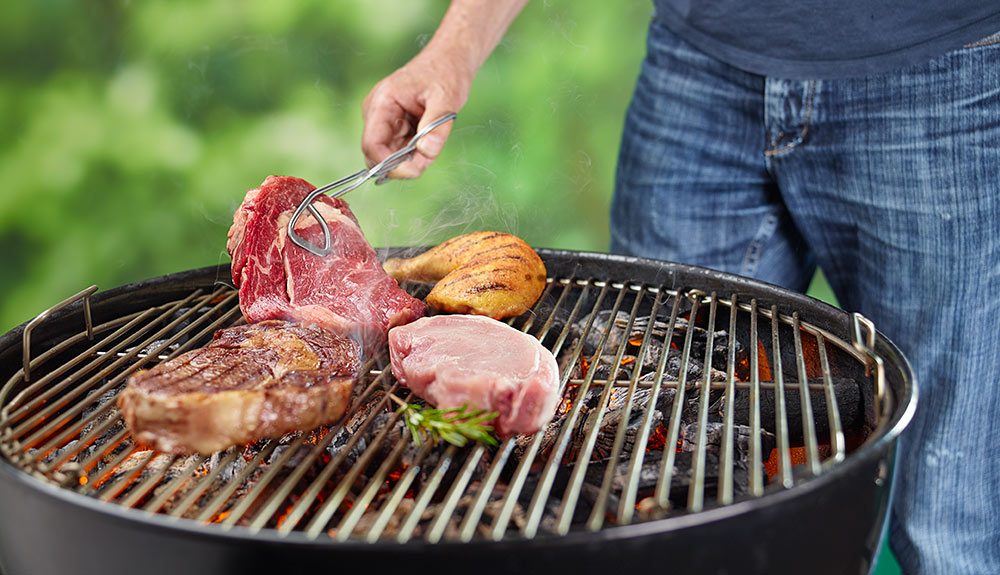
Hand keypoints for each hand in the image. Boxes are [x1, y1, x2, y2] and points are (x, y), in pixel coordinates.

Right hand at [361, 50, 471, 178]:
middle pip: (377, 154)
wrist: (448, 60)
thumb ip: (437, 127)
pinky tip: (429, 140)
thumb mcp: (447, 99)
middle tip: (428, 158)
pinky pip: (399, 149)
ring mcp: (384, 120)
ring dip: (410, 159)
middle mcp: (377, 112)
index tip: (414, 170)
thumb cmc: (445, 73)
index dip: (388, 164)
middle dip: (401, 164)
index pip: (371, 144)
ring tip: (432, 142)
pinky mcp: (394, 126)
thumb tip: (427, 152)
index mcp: (382, 102)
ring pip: (389, 155)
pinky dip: (414, 153)